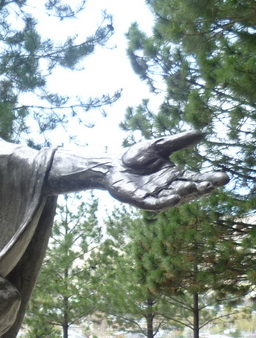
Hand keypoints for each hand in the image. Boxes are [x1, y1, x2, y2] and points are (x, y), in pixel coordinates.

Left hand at [107, 131, 227, 210]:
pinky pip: (154, 204)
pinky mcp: (140, 200)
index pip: (196, 178)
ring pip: (173, 198)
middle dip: (201, 188)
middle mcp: (167, 188)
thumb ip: (178, 142)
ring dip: (184, 194)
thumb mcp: (159, 145)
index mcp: (175, 176)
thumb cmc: (136, 157)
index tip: (224, 177)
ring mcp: (154, 195)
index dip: (210, 179)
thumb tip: (200, 134)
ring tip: (194, 187)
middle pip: (188, 190)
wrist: (112, 165)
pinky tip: (174, 198)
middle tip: (212, 184)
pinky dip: (165, 202)